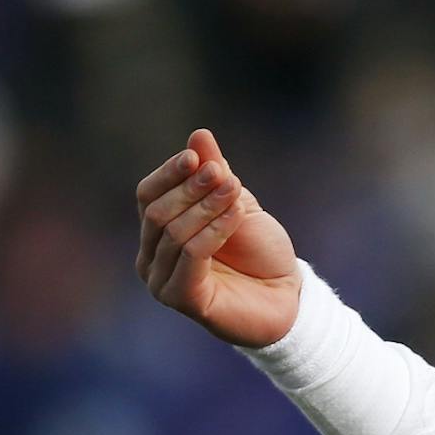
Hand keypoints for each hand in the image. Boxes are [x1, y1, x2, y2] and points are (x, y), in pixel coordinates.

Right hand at [135, 129, 301, 347]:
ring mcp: (162, 282)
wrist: (288, 297)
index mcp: (157, 232)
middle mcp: (151, 258)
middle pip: (156, 211)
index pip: (147, 194)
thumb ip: (215, 172)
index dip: (170, 173)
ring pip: (174, 232)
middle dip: (191, 188)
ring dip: (208, 207)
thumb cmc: (259, 253)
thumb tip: (199, 135)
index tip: (196, 156)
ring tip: (236, 192)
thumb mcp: (237, 202)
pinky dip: (214, 229)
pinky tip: (237, 214)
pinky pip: (190, 254)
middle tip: (223, 176)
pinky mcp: (182, 299)